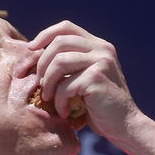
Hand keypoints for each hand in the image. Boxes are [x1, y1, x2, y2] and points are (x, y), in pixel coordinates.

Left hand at [29, 21, 138, 139]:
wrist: (124, 126)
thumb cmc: (99, 107)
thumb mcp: (83, 79)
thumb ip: (69, 64)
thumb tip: (34, 54)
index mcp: (98, 45)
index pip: (66, 28)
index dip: (44, 35)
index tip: (30, 50)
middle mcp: (102, 49)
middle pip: (58, 43)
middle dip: (41, 64)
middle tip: (38, 84)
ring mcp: (101, 61)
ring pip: (59, 62)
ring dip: (47, 83)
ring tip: (48, 99)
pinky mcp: (97, 78)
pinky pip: (65, 86)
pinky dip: (59, 102)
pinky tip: (64, 112)